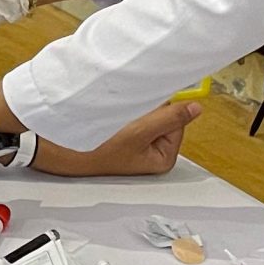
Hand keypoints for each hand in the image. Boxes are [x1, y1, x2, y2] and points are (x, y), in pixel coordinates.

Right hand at [30, 100, 200, 177]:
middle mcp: (154, 150)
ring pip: (149, 110)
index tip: (144, 112)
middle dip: (148, 109)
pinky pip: (135, 112)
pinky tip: (114, 117)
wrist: (66, 150)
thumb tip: (197, 107)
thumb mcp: (140, 132)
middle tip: (127, 118)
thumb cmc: (101, 149)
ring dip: (135, 108)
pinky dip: (126, 109)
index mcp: (164, 157)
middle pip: (164, 114)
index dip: (162, 110)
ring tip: (117, 118)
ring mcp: (140, 141)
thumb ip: (170, 118)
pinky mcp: (127, 133)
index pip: (178, 120)